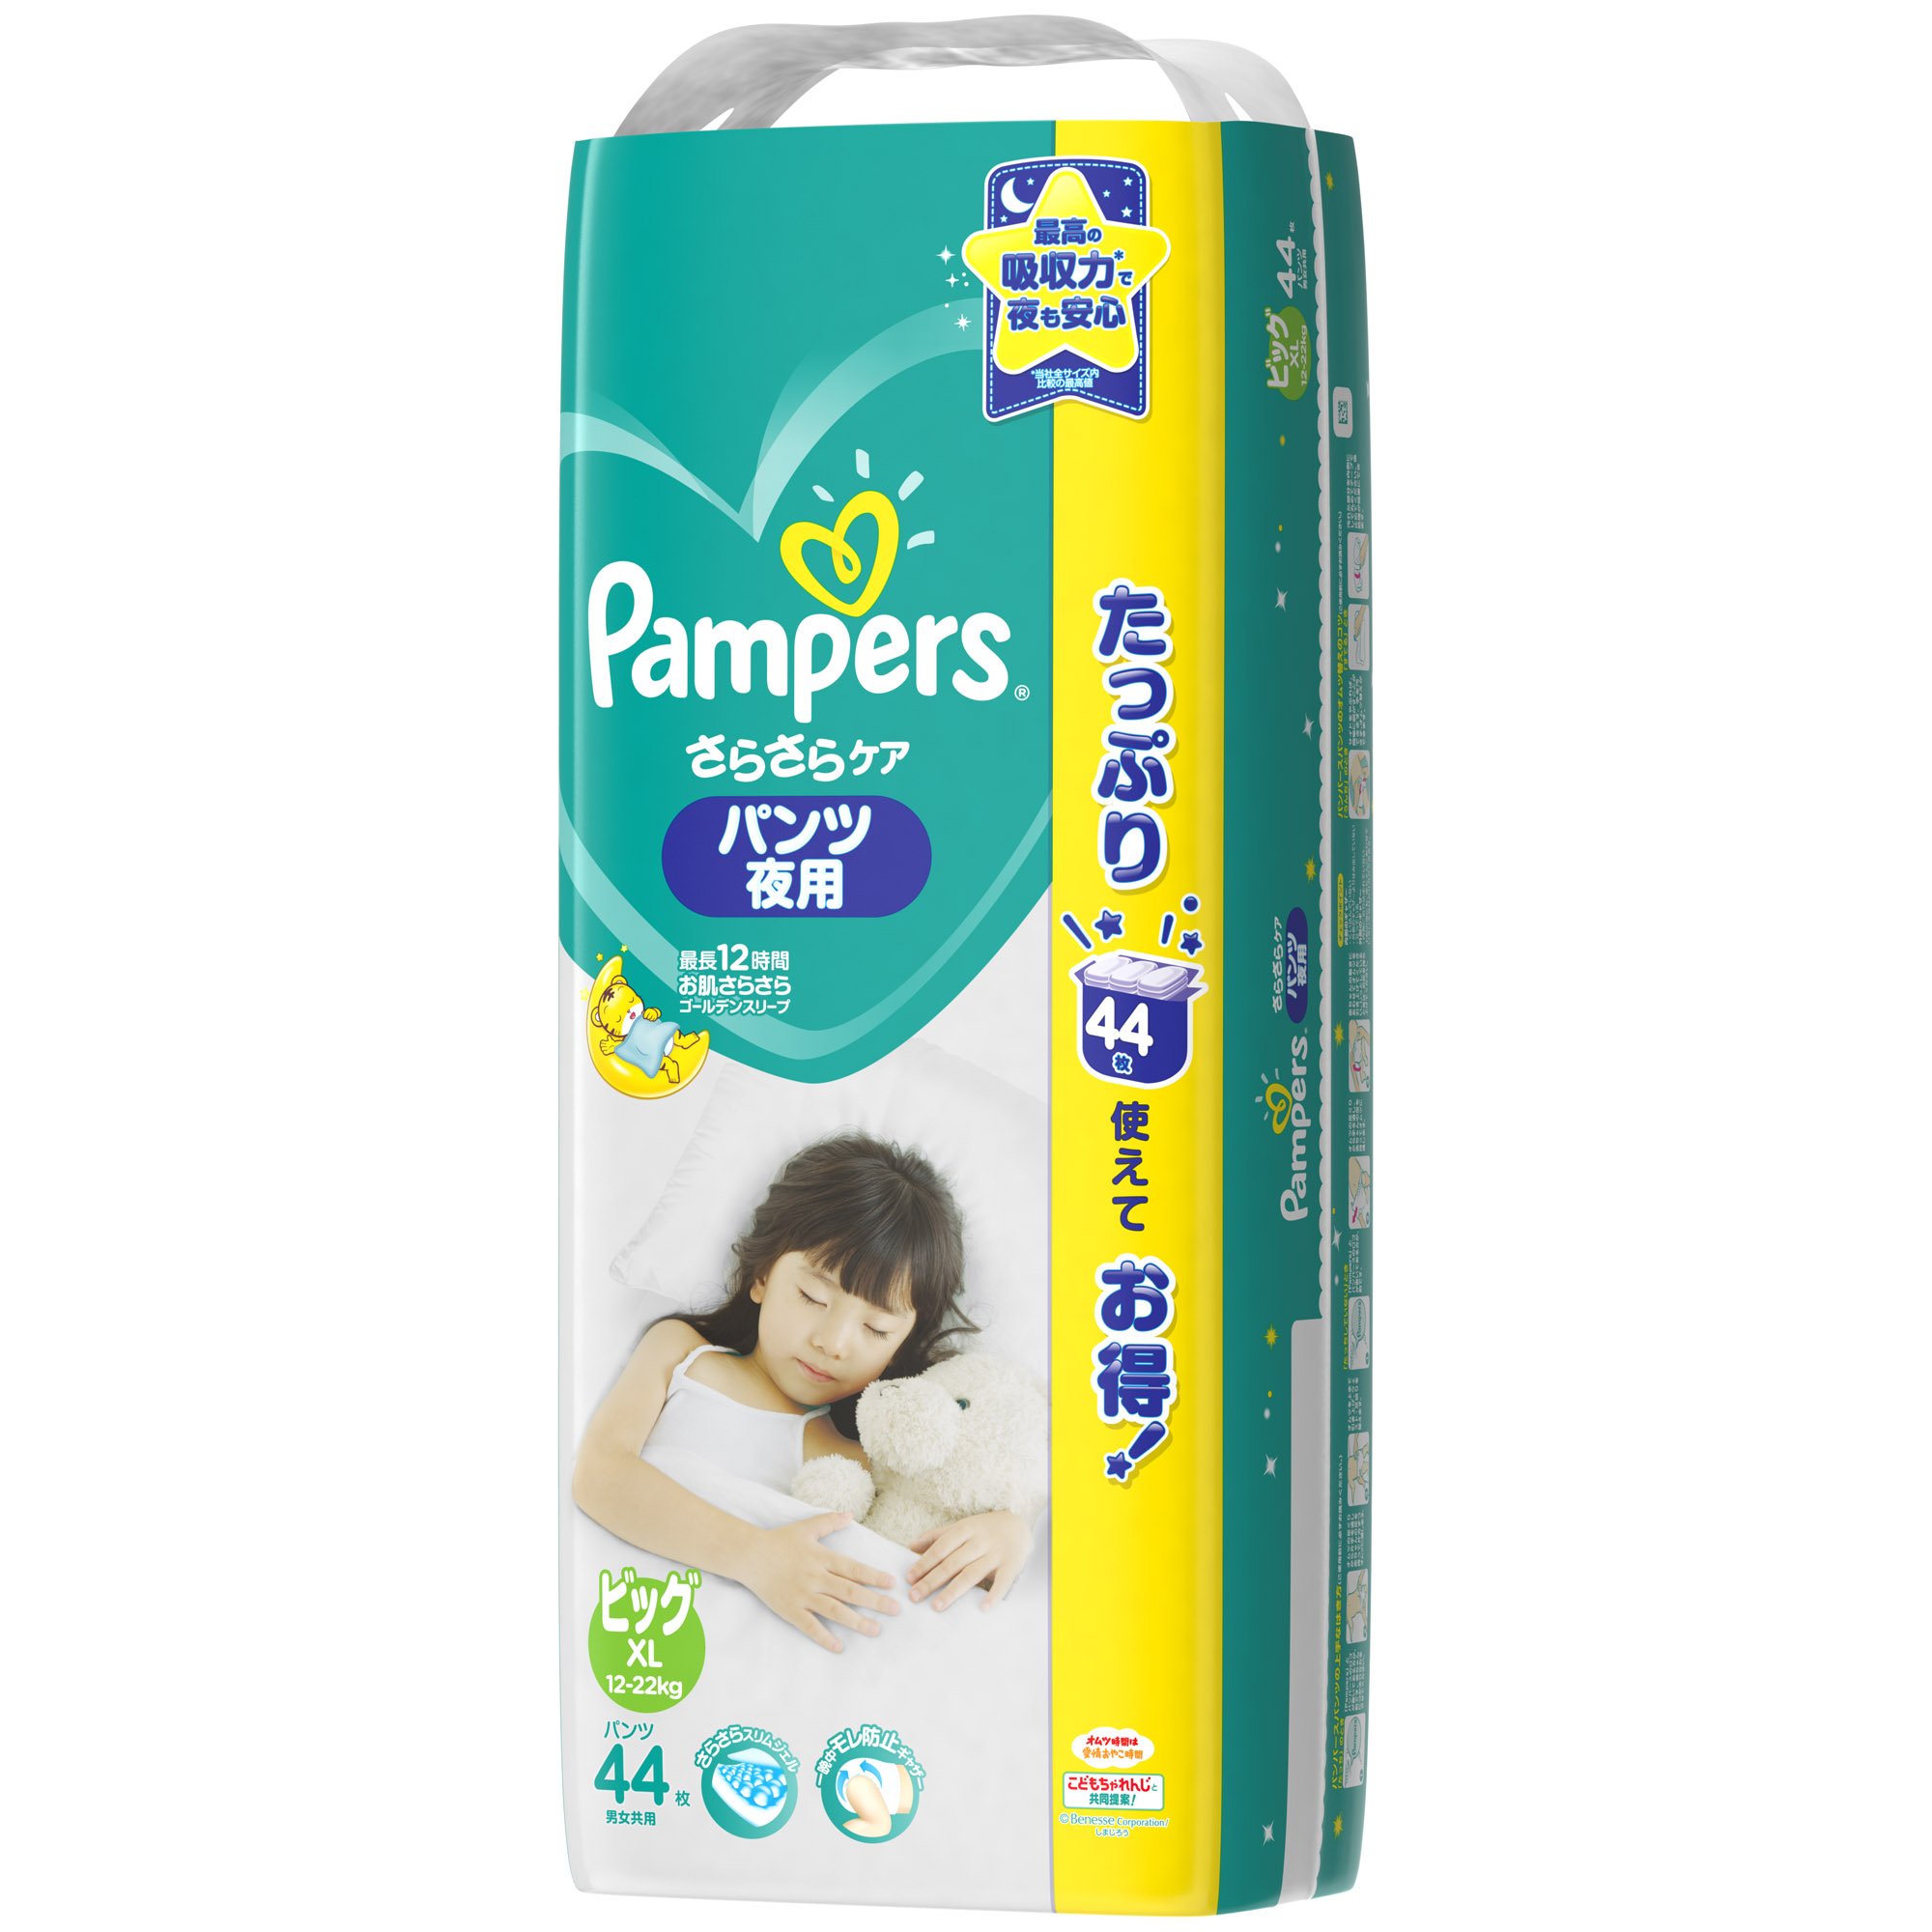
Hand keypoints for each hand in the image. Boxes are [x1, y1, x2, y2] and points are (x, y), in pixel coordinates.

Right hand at [740, 1514, 900, 1652]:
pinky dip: (824, 1638)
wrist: (750, 1556)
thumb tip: (850, 1514)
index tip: (892, 1584)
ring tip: (876, 1630)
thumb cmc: (780, 1541)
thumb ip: (829, 1521)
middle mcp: (816, 1578)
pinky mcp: (791, 1610)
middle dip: (875, 1601)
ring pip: (835, 1611)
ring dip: (857, 1621)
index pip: (854, 1569)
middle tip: (895, 1610)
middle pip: (850, 1591)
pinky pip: (810, 1627)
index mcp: (822, 1558)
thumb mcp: (806, 1527)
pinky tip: (839, 1647)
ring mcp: (804, 1596)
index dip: (874, 1577)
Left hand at [906, 1510, 1031, 1610]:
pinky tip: (983, 1607)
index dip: (924, 1563)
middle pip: (952, 1563)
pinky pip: (1003, 1582)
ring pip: (972, 1574)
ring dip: (953, 1591)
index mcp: (965, 1530)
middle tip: (914, 1596)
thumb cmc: (983, 1529)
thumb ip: (936, 1536)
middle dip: (932, 1580)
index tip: (909, 1578)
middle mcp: (980, 1541)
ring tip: (936, 1606)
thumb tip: (909, 1547)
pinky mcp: (1012, 1566)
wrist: (1018, 1525)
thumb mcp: (961, 1526)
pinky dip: (994, 1595)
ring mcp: (996, 1554)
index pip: (941, 1548)